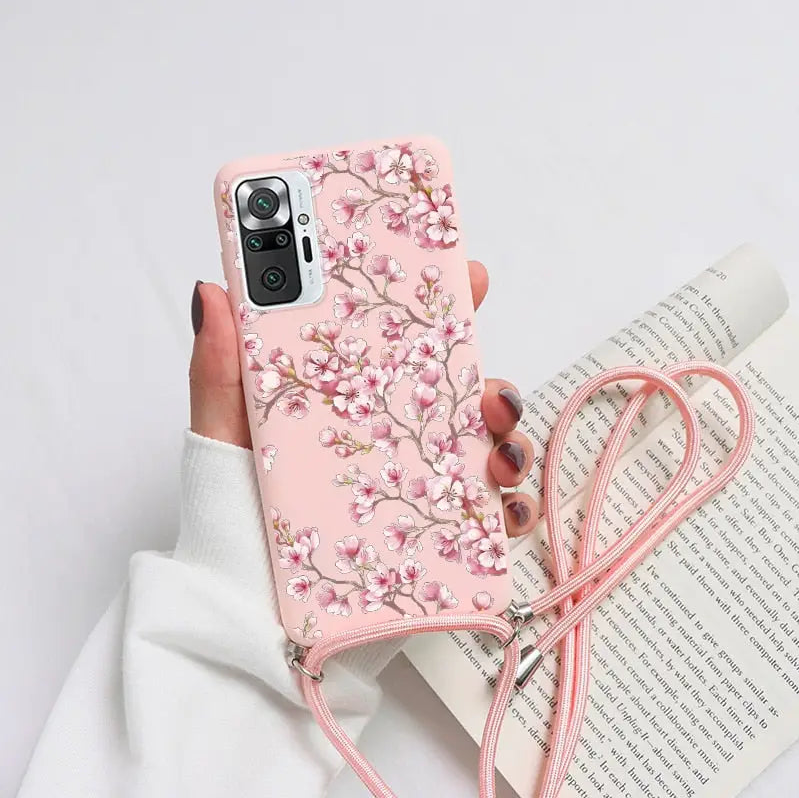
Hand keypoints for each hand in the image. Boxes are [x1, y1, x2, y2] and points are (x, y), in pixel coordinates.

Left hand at [189, 261, 537, 535]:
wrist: (241, 598)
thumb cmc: (235, 505)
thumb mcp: (225, 432)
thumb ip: (220, 368)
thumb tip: (212, 290)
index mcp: (353, 396)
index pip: (407, 341)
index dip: (445, 304)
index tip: (471, 275)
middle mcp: (395, 432)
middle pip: (463, 394)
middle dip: (491, 382)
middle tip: (489, 390)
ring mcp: (420, 481)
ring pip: (487, 448)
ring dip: (508, 442)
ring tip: (497, 455)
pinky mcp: (434, 534)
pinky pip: (489, 518)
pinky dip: (510, 511)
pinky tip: (504, 511)